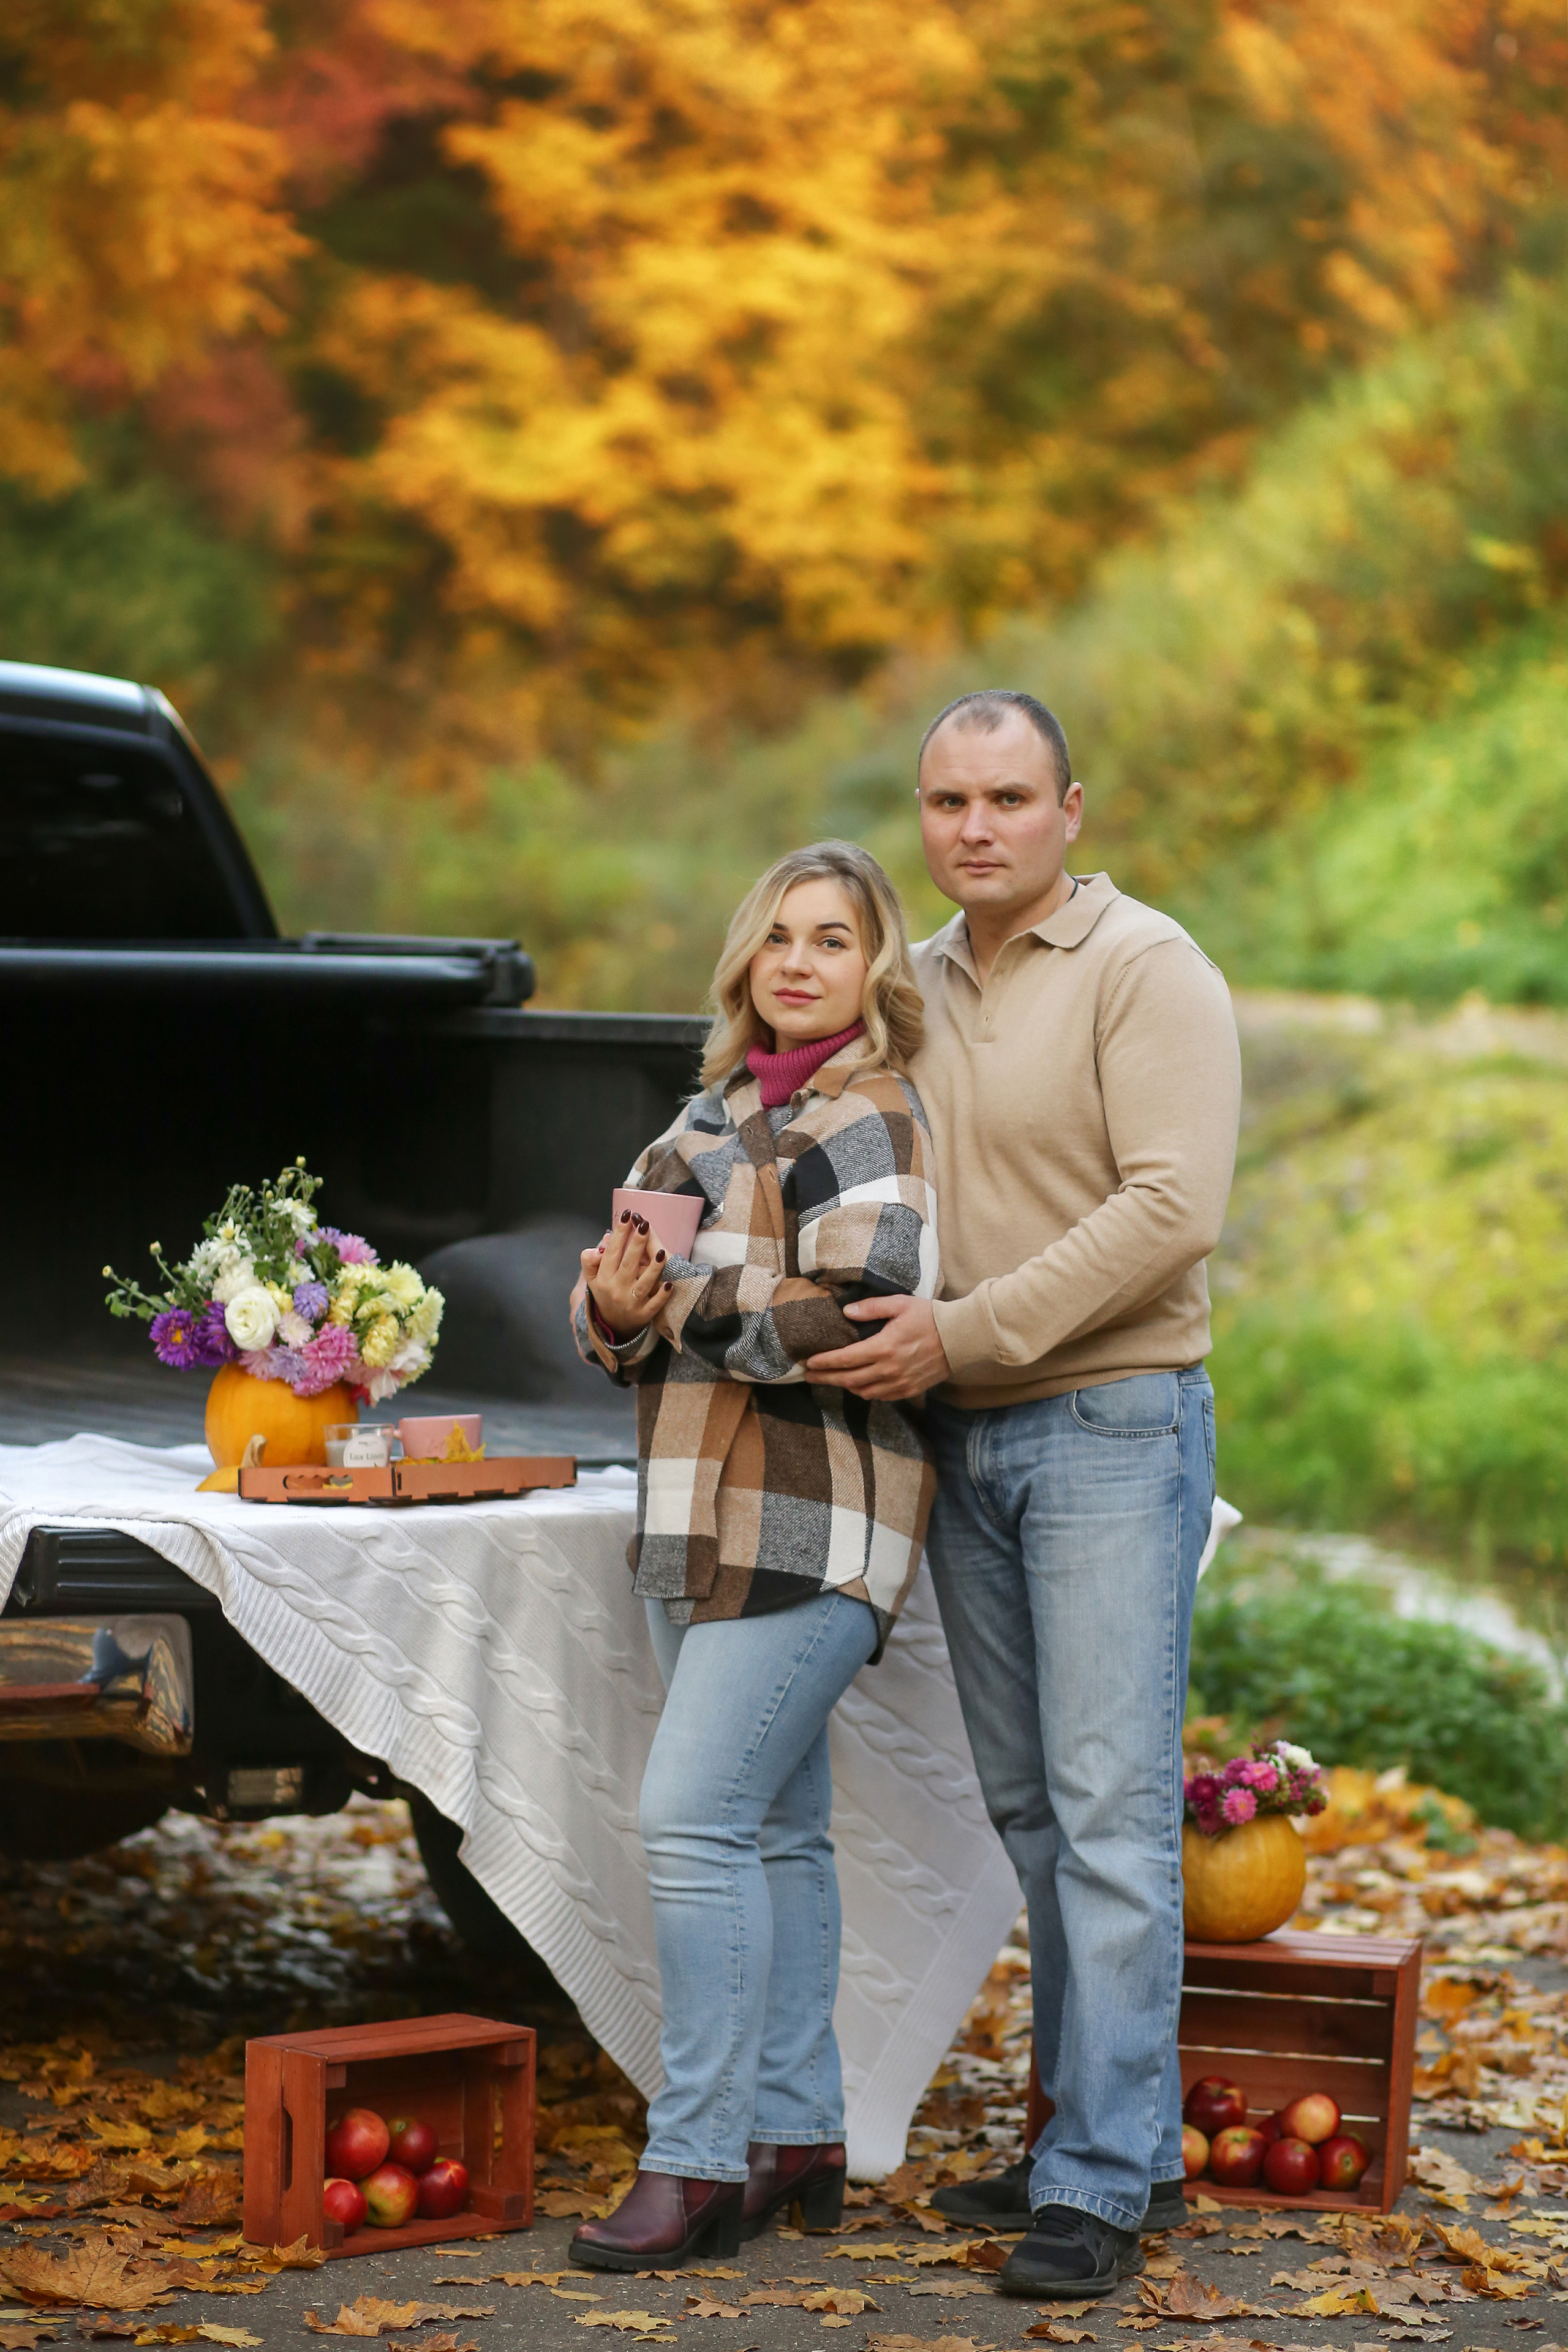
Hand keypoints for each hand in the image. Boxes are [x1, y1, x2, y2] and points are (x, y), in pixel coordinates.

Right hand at [584, 1211, 672, 1339]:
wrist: (613, 1325)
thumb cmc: (606, 1293)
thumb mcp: (592, 1278)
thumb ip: (592, 1259)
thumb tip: (606, 1239)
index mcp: (603, 1278)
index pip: (612, 1252)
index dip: (619, 1234)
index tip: (627, 1216)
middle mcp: (616, 1289)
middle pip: (628, 1264)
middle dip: (636, 1244)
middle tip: (644, 1224)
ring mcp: (631, 1303)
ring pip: (643, 1284)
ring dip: (652, 1269)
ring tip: (660, 1252)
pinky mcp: (644, 1314)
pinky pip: (654, 1304)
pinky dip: (661, 1295)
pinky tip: (669, 1284)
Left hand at [805, 1295, 949, 1400]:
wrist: (959, 1339)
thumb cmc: (929, 1317)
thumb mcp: (900, 1304)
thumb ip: (871, 1308)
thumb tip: (846, 1312)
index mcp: (883, 1347)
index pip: (845, 1359)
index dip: (825, 1362)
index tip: (809, 1362)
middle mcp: (888, 1370)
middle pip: (848, 1379)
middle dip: (825, 1378)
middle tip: (809, 1376)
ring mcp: (899, 1383)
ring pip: (862, 1391)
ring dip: (844, 1385)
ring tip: (832, 1378)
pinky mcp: (908, 1391)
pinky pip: (879, 1396)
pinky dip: (864, 1391)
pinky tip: (858, 1384)